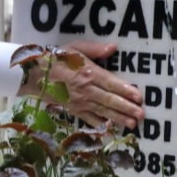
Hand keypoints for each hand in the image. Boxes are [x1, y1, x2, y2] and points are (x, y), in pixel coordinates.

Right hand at [17, 40, 143, 129]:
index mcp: (88, 73)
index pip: (111, 83)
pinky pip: (89, 119)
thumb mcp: (75, 47)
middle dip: (127, 108)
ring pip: (103, 111)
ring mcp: (80, 103)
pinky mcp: (74, 110)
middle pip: (110, 100)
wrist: (35, 75)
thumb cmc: (57, 59)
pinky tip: (111, 129)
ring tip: (133, 124)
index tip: (139, 97)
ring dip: (119, 118)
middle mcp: (86, 90)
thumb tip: (114, 47)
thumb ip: (95, 49)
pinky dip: (100, 125)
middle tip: (142, 115)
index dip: (126, 91)